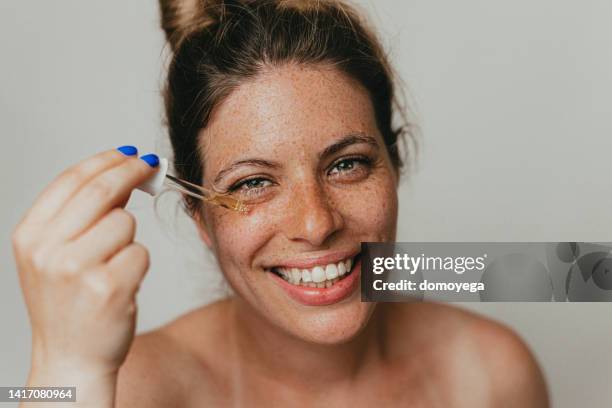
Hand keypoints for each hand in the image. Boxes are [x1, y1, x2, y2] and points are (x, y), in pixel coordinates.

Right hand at [12, 147, 158, 402]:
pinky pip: (141, 253)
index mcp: (30, 236)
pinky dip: (138, 265)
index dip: (105, 160)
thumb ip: (78, 216)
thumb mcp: (54, 256)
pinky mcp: (109, 287)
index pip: (71, 180)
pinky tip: (121, 285)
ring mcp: (77, 269)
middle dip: (131, 172)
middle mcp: (48, 250)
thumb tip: (119, 175)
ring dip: (129, 239)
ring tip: (112, 267)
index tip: (127, 153)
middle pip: (101, 190)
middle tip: (150, 166)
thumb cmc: (68, 305)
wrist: (70, 358)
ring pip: (126, 223)